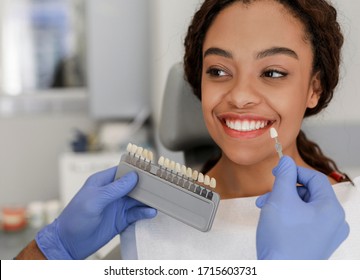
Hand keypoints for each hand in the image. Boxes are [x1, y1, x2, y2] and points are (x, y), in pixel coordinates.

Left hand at [35, 167, 156, 258]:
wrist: (69, 243)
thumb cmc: (75, 218)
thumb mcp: (94, 200)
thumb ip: (114, 189)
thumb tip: (133, 177)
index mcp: (102, 182)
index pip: (123, 170)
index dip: (136, 169)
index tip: (151, 169)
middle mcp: (112, 192)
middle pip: (133, 184)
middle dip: (146, 185)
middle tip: (160, 186)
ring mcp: (117, 206)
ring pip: (137, 199)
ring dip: (147, 200)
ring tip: (159, 200)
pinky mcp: (121, 219)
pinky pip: (136, 213)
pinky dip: (144, 213)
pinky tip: (150, 213)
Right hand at [256, 156, 348, 259]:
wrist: (279, 274)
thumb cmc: (282, 239)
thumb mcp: (280, 199)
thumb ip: (283, 175)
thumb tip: (286, 160)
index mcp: (331, 209)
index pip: (314, 178)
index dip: (293, 171)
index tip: (276, 172)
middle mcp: (334, 222)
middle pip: (308, 193)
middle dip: (284, 191)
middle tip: (267, 196)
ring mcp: (327, 235)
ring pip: (304, 207)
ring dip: (283, 203)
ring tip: (267, 210)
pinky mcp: (317, 243)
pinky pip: (304, 221)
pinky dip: (288, 216)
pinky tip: (274, 220)